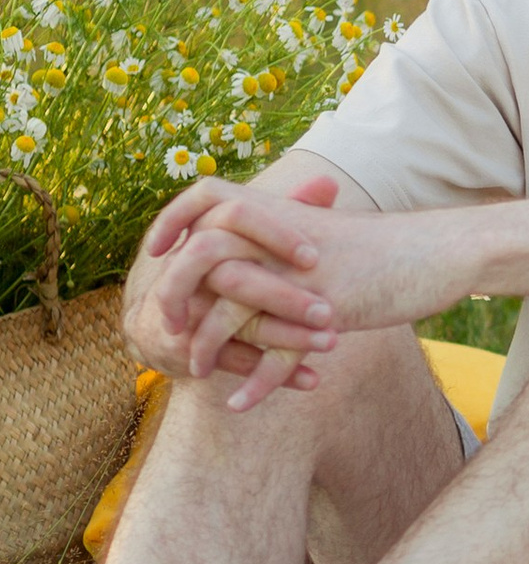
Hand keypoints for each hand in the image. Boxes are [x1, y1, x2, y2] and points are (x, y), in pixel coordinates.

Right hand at [126, 174, 343, 398]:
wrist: (162, 319)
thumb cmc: (220, 269)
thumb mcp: (248, 238)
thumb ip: (288, 210)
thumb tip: (329, 182)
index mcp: (206, 233)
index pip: (233, 217)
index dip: (274, 234)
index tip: (313, 256)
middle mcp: (190, 269)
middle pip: (234, 277)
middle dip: (284, 296)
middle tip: (330, 310)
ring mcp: (187, 310)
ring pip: (238, 324)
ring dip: (288, 337)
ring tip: (332, 343)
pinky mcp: (189, 347)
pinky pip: (235, 361)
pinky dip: (276, 374)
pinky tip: (312, 380)